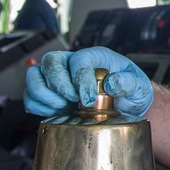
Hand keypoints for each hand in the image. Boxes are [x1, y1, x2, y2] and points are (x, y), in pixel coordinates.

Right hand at [23, 46, 153, 116]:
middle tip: (72, 101)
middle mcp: (73, 63)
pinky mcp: (50, 94)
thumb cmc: (131, 91)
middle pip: (51, 61)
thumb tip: (111, 84)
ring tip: (61, 107)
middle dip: (58, 84)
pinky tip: (55, 113)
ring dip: (43, 94)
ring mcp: (59, 78)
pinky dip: (37, 106)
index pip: (80, 59)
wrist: (125, 105)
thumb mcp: (138, 85)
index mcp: (95, 56)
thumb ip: (128, 82)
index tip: (88, 99)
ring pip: (34, 75)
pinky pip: (30, 96)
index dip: (80, 78)